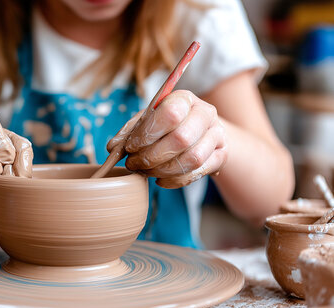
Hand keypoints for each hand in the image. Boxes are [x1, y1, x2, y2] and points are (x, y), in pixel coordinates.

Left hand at [108, 90, 227, 188]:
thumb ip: (130, 132)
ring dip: (162, 170)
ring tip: (145, 172)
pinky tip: (159, 179)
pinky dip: (174, 181)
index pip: (170, 114)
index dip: (147, 134)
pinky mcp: (222, 156)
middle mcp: (206, 114)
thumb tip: (113, 148)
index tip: (131, 147)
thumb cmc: (168, 124)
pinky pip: (197, 173)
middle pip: (181, 139)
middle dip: (151, 156)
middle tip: (133, 163)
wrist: (201, 131)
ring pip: (191, 159)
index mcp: (185, 99)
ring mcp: (217, 135)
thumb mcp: (147, 120)